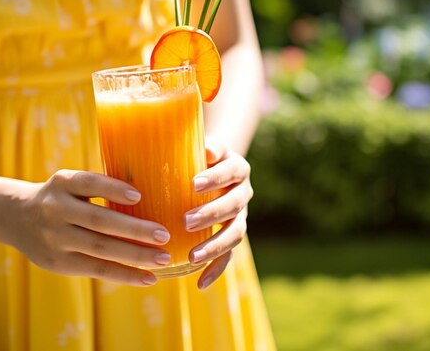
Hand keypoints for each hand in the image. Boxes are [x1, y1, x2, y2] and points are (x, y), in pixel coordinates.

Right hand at [5, 170, 170, 285]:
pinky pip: (96, 269)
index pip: (88, 183)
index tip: (138, 195)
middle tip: (164, 235)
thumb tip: (154, 196)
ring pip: (100, 248)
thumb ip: (101, 187)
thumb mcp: (72, 183)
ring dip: (135, 255)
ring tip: (163, 258)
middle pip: (98, 220)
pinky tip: (148, 278)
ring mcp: (55, 238)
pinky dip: (125, 274)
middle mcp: (56, 209)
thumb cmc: (63, 197)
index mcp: (63, 183)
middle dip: (134, 229)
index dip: (112, 189)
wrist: (16, 217)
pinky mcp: (58, 263)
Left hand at [184, 139, 253, 288]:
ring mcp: (241, 216)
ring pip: (235, 234)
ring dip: (214, 246)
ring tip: (192, 257)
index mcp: (238, 167)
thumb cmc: (197, 155)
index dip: (215, 178)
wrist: (211, 168)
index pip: (230, 171)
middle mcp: (243, 192)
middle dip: (211, 214)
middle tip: (186, 221)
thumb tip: (206, 152)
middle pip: (233, 205)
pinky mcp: (233, 235)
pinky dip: (216, 269)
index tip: (193, 184)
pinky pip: (228, 255)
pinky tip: (200, 284)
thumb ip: (204, 145)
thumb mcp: (200, 145)